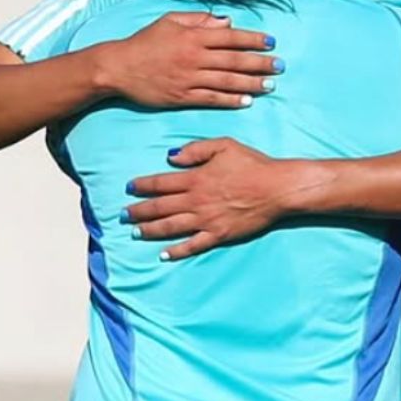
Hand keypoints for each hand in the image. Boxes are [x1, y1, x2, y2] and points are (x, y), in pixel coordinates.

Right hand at [101, 12, 281, 108]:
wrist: (118, 67)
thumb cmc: (145, 41)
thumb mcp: (170, 21)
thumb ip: (199, 19)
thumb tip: (227, 22)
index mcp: (192, 36)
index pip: (231, 37)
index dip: (253, 39)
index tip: (271, 42)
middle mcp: (194, 57)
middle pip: (234, 60)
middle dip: (260, 63)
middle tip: (280, 66)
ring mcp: (189, 78)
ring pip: (227, 81)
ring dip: (251, 83)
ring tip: (270, 84)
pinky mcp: (182, 97)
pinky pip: (211, 99)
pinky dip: (230, 100)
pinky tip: (247, 101)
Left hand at [124, 138, 307, 259]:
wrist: (277, 188)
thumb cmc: (252, 164)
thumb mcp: (224, 145)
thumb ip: (196, 150)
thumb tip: (170, 158)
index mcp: (196, 178)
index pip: (161, 183)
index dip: (143, 186)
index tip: (129, 188)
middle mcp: (196, 201)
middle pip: (160, 207)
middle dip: (138, 211)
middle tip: (123, 215)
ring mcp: (206, 220)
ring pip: (170, 228)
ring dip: (149, 230)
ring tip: (135, 233)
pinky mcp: (218, 235)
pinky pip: (192, 246)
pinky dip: (176, 251)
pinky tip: (163, 254)